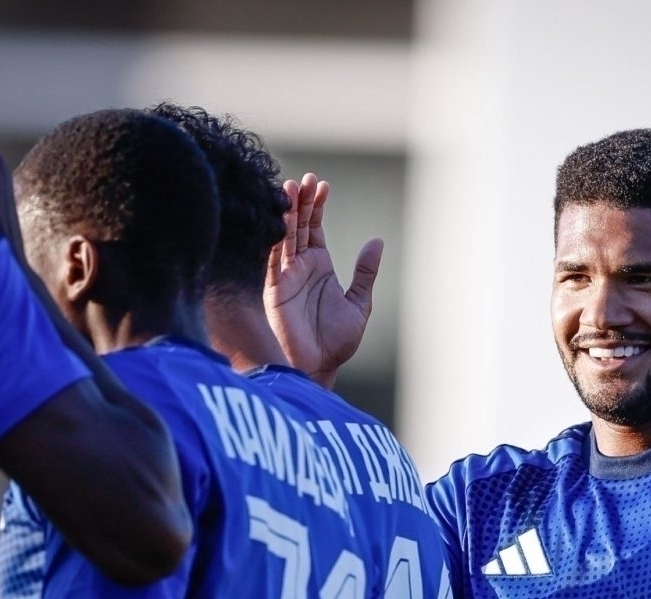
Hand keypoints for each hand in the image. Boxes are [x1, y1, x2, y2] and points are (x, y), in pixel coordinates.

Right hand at [263, 172, 382, 388]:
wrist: (317, 367)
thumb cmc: (335, 342)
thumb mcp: (359, 304)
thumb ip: (365, 273)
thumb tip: (376, 242)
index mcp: (319, 267)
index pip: (314, 228)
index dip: (316, 206)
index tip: (321, 185)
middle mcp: (300, 268)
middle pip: (297, 226)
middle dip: (300, 202)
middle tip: (304, 180)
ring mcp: (285, 276)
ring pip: (284, 237)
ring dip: (286, 214)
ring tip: (290, 188)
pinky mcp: (274, 288)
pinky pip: (273, 258)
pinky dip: (275, 238)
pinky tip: (278, 218)